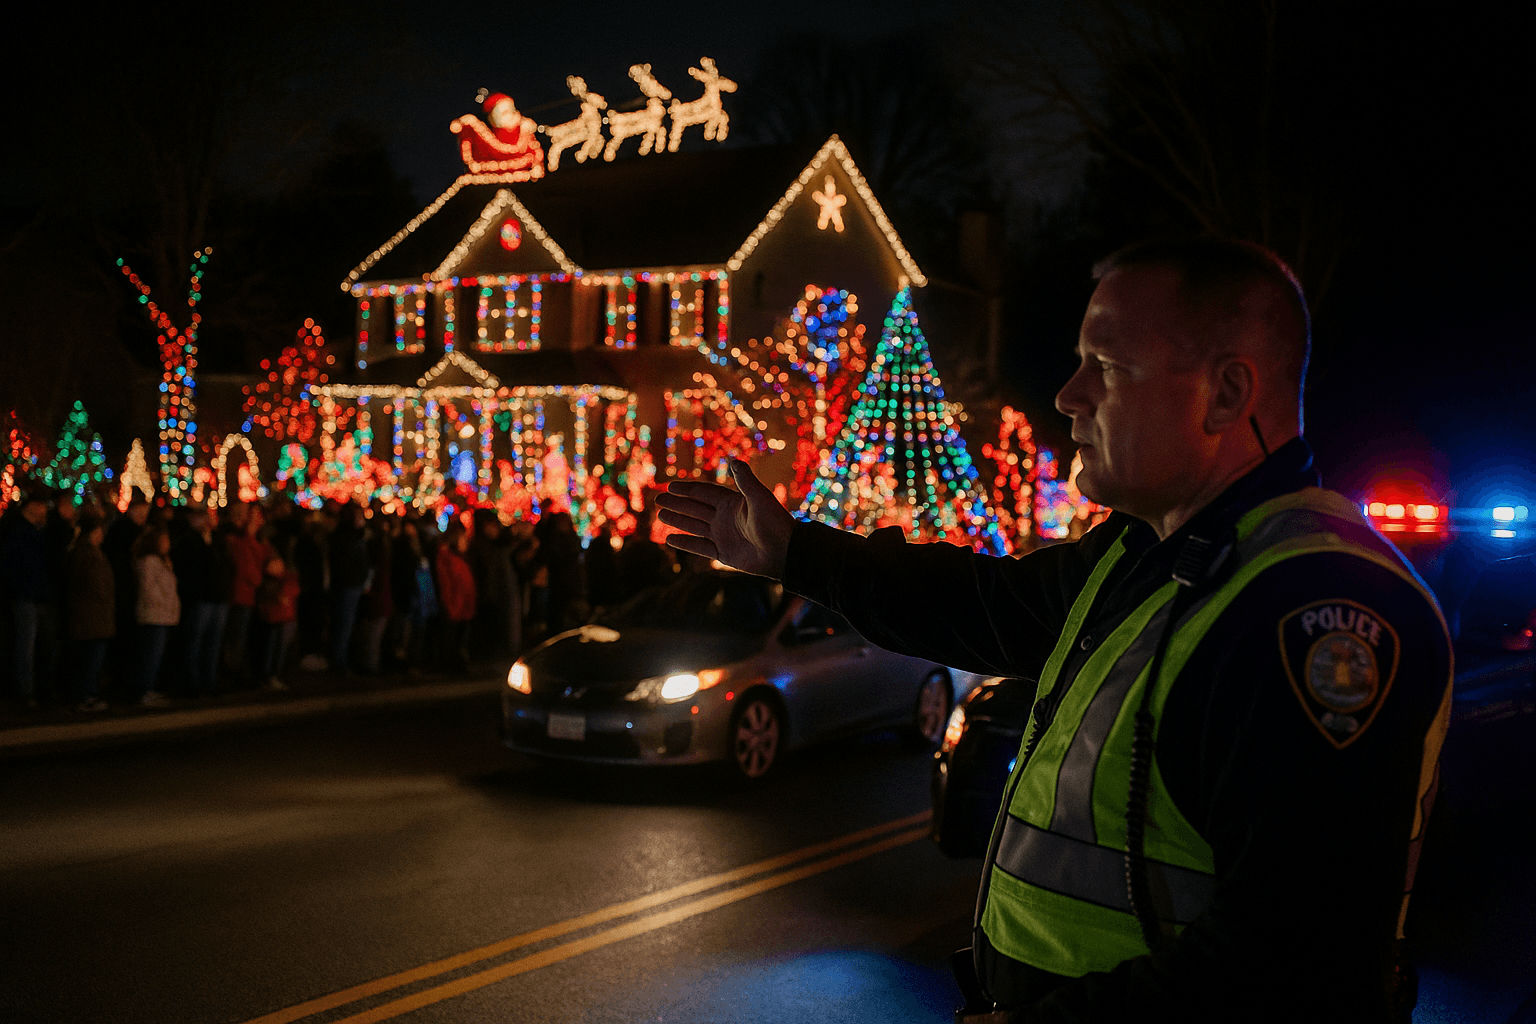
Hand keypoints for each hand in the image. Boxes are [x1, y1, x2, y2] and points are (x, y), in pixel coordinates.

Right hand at [655, 459, 795, 577]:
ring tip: (660, 515)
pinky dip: (685, 543)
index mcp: (732, 503)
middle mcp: (724, 518)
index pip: (704, 493)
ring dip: (677, 520)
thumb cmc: (775, 522)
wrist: (784, 552)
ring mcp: (723, 536)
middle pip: (695, 508)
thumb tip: (733, 459)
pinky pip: (699, 548)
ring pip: (694, 526)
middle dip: (677, 503)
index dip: (687, 489)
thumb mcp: (759, 498)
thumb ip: (745, 480)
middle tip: (658, 499)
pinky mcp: (723, 554)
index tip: (670, 486)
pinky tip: (669, 538)